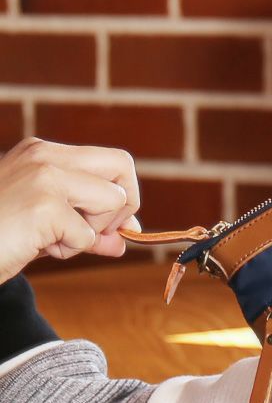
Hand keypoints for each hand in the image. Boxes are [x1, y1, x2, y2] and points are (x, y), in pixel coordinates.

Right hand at [0, 138, 140, 283]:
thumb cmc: (1, 237)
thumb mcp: (51, 227)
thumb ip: (91, 228)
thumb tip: (129, 234)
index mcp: (45, 153)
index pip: (115, 162)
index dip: (123, 195)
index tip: (112, 224)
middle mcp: (46, 156)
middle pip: (123, 168)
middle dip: (122, 207)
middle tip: (92, 230)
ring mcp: (45, 177)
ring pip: (113, 201)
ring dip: (91, 232)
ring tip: (52, 239)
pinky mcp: (44, 205)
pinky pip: (89, 235)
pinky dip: (70, 249)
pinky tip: (37, 245)